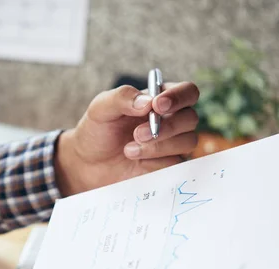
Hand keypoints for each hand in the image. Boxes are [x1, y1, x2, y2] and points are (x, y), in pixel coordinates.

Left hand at [55, 82, 199, 195]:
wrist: (88, 163)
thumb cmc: (97, 130)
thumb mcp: (101, 108)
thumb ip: (122, 97)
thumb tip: (148, 102)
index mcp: (160, 99)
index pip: (187, 92)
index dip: (179, 97)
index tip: (158, 106)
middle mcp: (171, 120)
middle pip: (190, 118)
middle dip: (167, 126)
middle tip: (137, 134)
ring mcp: (172, 144)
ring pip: (187, 142)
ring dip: (158, 146)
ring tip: (128, 150)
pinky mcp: (168, 165)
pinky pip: (176, 163)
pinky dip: (155, 161)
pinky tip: (135, 160)